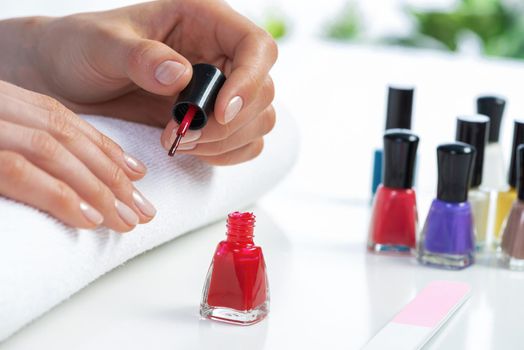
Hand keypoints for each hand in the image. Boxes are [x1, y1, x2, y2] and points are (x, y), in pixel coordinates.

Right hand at [0, 81, 155, 230]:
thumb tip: (77, 174)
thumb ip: (25, 140)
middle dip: (109, 175)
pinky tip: (88, 218)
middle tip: (141, 210)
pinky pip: (19, 170)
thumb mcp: (3, 134)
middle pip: (62, 134)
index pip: (58, 117)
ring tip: (125, 220)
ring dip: (95, 189)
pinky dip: (60, 195)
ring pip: (50, 151)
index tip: (137, 173)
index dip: (102, 147)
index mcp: (2, 100)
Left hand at [30, 0, 277, 164]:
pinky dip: (226, 154)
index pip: (257, 47)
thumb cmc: (80, 48)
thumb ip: (140, 56)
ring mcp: (218, 90)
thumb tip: (180, 75)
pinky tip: (193, 150)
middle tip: (184, 135)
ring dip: (226, 142)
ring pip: (258, 121)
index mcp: (205, 22)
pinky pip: (244, 143)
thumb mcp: (101, 44)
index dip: (249, 81)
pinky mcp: (212, 120)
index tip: (219, 112)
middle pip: (262, 91)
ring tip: (180, 143)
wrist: (64, 79)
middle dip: (228, 123)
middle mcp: (219, 55)